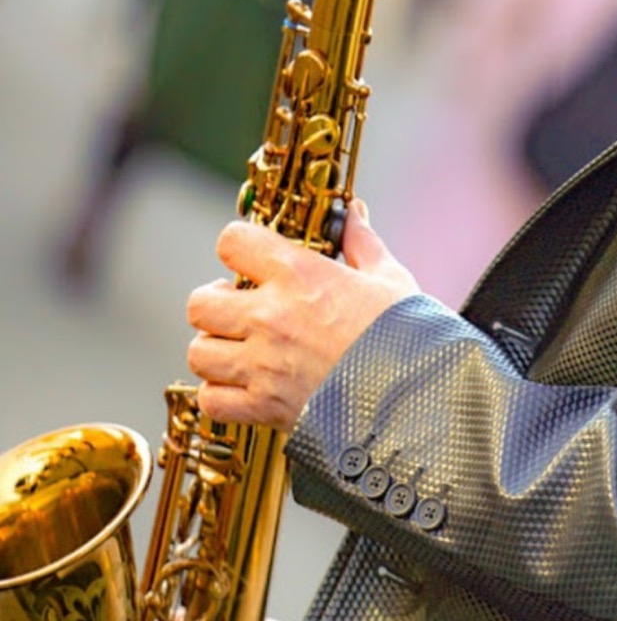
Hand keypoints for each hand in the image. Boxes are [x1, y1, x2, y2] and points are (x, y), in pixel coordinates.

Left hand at [186, 198, 417, 430]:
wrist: (416, 397)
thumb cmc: (408, 333)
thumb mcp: (389, 278)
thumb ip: (362, 242)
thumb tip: (352, 213)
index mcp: (300, 275)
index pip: (232, 242)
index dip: (238, 245)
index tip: (251, 257)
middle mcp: (271, 317)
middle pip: (200, 302)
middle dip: (214, 301)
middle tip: (238, 305)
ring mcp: (263, 365)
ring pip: (198, 352)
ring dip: (215, 348)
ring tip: (239, 347)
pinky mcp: (264, 407)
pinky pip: (211, 400)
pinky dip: (221, 394)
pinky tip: (245, 384)